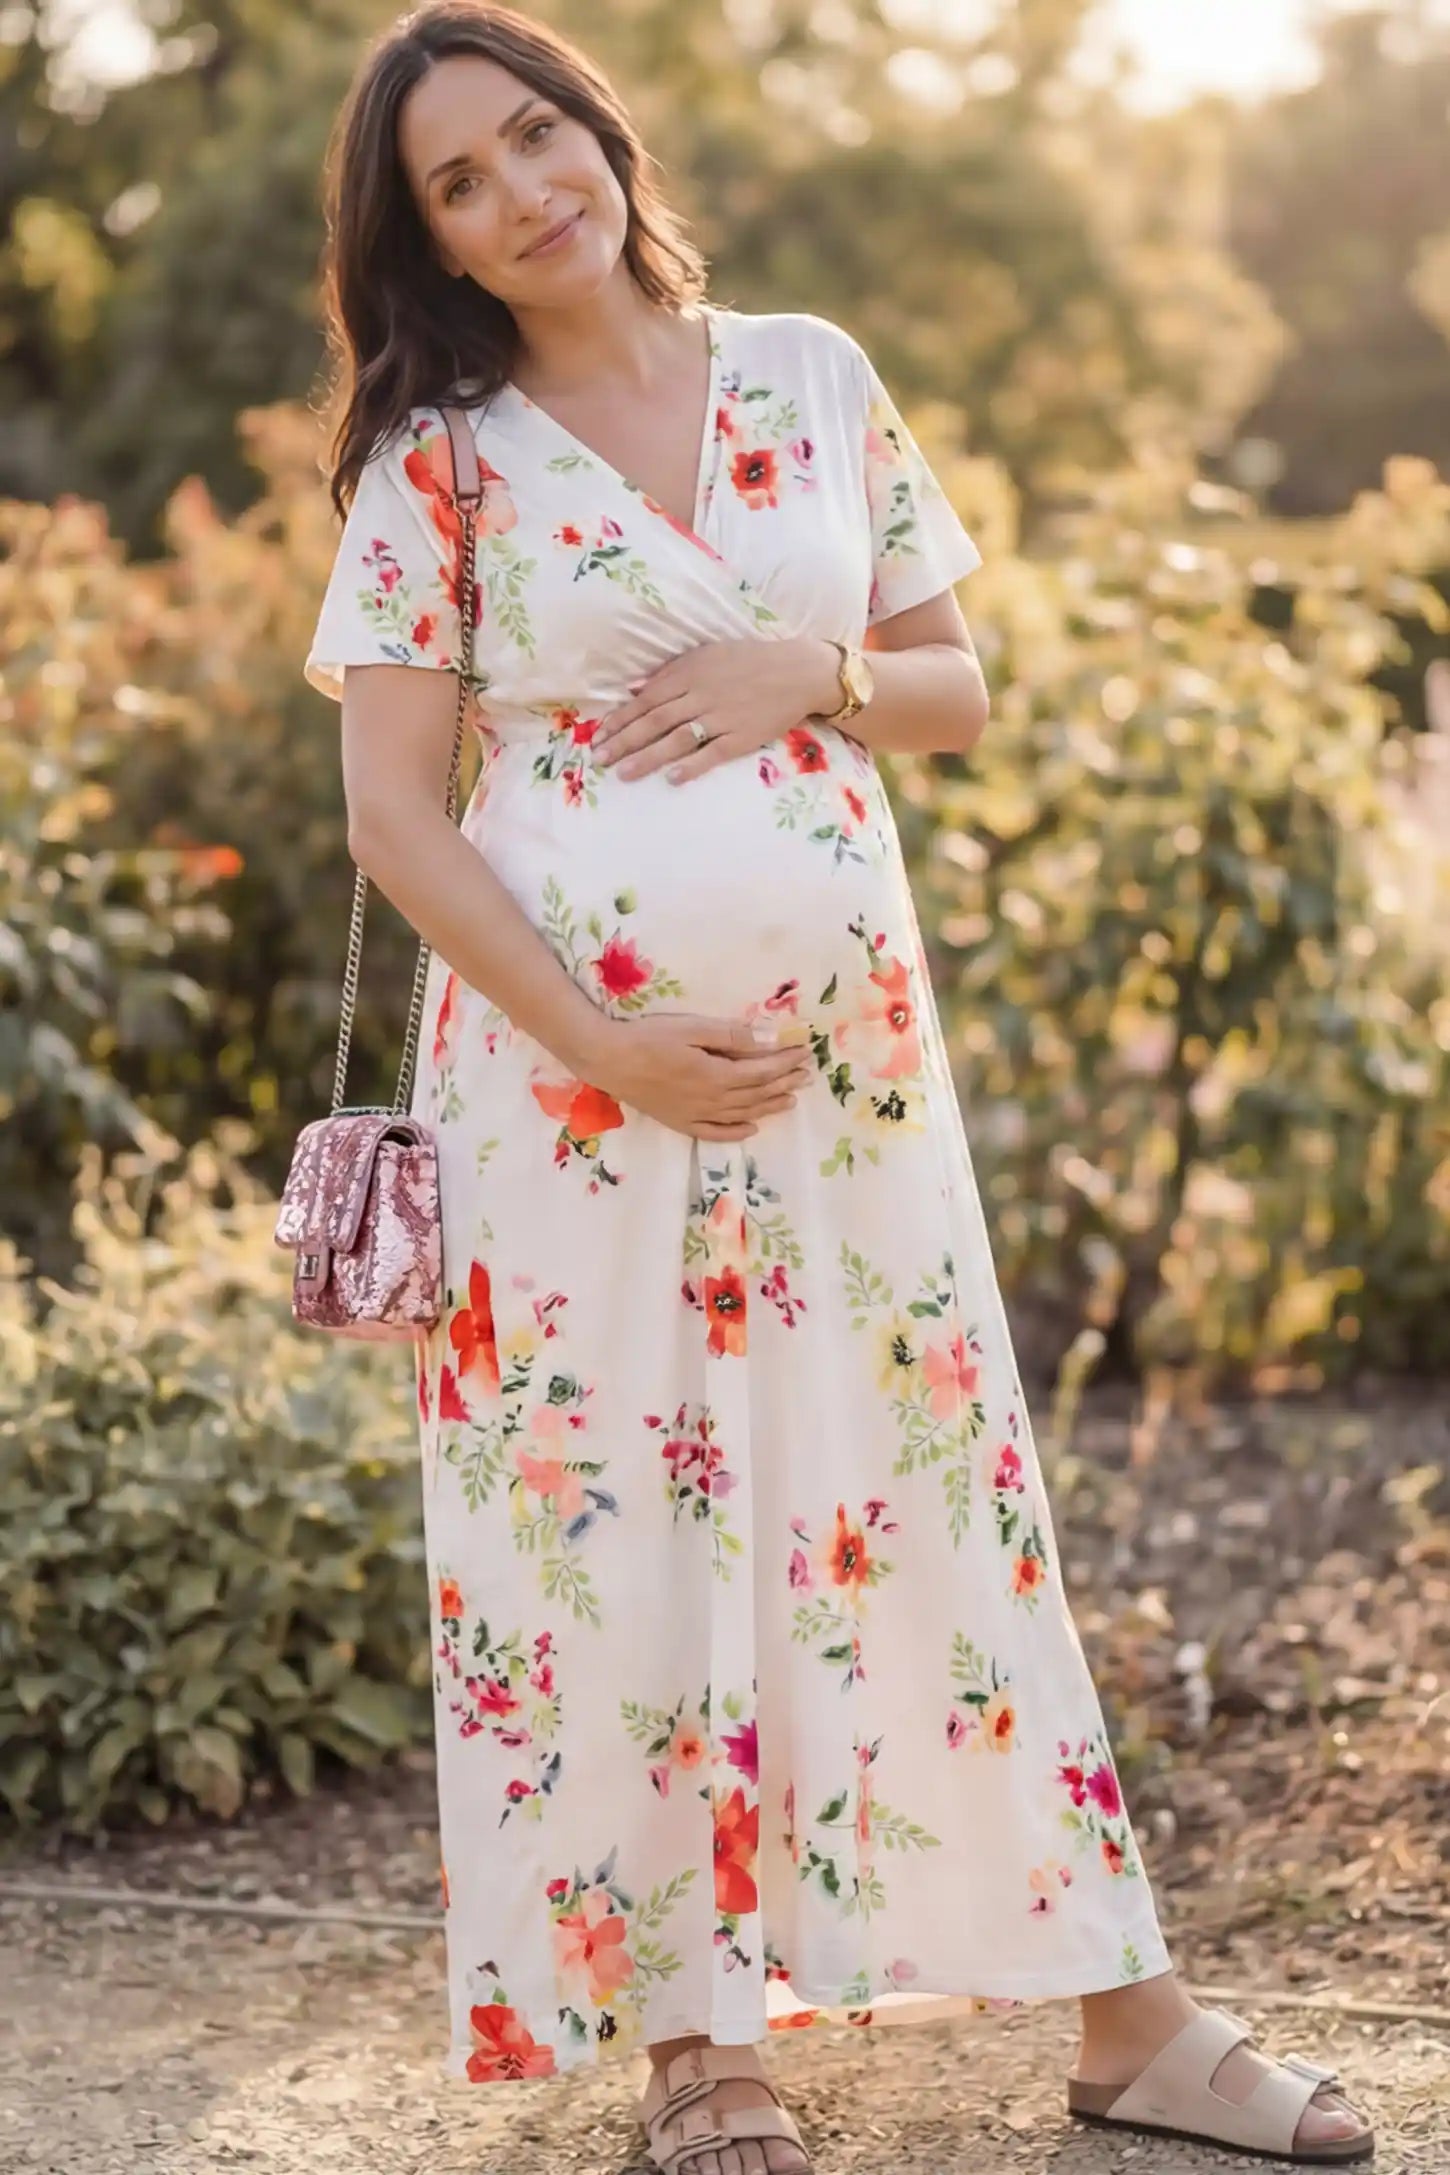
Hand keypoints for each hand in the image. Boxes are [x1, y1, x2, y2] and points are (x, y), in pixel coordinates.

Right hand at [575, 1011, 815, 1140]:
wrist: (607, 1060)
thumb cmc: (648, 1037)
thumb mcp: (691, 1028)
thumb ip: (731, 1036)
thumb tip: (768, 1041)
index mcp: (715, 1074)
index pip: (761, 1071)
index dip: (785, 1063)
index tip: (805, 1053)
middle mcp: (711, 1100)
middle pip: (756, 1094)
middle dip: (784, 1083)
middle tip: (806, 1075)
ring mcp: (695, 1114)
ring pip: (741, 1114)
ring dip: (768, 1107)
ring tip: (790, 1100)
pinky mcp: (680, 1122)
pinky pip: (714, 1133)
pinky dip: (736, 1133)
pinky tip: (751, 1129)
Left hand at [592, 637, 842, 783]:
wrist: (797, 671)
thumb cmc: (749, 660)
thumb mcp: (707, 655)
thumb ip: (671, 673)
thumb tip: (635, 689)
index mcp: (690, 673)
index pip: (647, 699)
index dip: (621, 718)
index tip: (600, 735)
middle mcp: (701, 695)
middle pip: (655, 721)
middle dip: (624, 740)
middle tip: (599, 759)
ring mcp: (722, 717)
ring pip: (677, 739)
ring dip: (647, 757)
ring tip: (623, 773)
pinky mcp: (742, 738)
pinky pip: (712, 753)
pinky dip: (691, 765)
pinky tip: (671, 778)